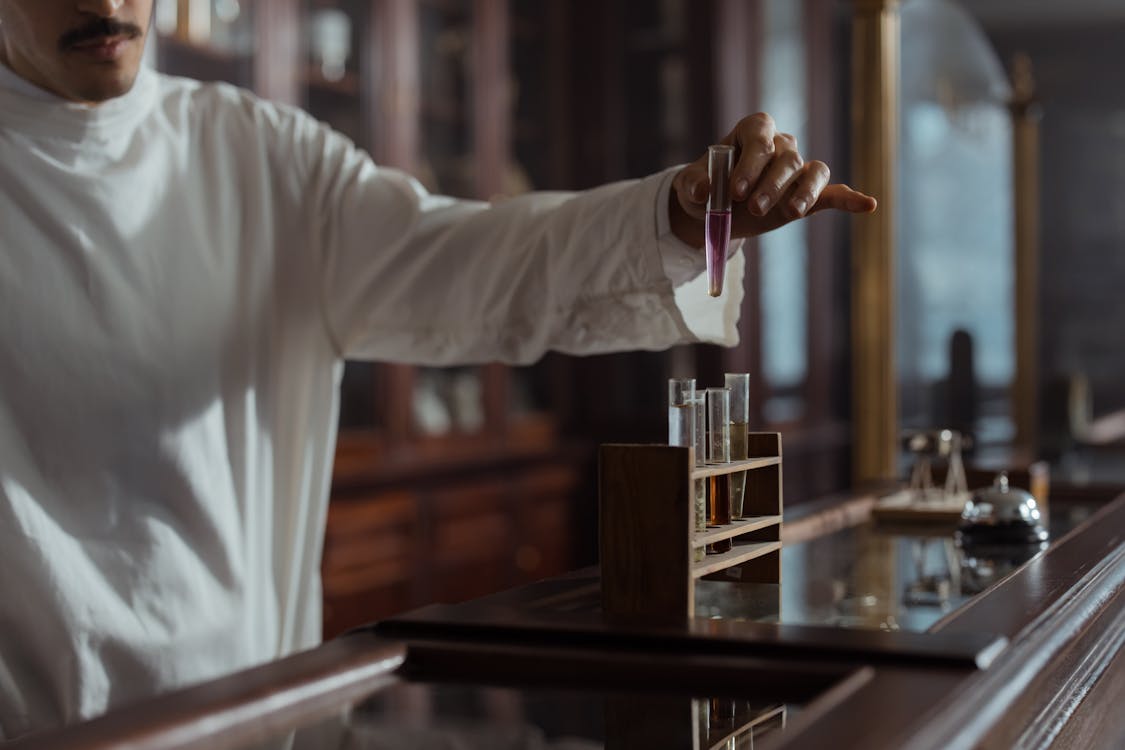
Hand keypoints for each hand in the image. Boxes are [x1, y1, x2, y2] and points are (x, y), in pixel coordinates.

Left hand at [669, 113, 876, 246]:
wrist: (714, 209)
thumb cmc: (704, 188)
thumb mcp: (689, 186)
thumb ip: (693, 186)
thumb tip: (704, 191)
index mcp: (752, 132)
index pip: (760, 137)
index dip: (750, 162)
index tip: (736, 190)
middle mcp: (779, 145)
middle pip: (786, 157)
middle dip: (771, 183)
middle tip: (753, 207)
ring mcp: (796, 169)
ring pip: (810, 171)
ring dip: (803, 192)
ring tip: (791, 212)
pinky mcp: (807, 194)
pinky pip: (832, 192)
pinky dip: (849, 199)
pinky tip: (867, 205)